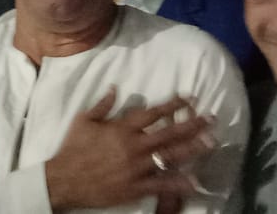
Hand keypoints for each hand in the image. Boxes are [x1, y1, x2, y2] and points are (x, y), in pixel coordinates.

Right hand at [45, 88, 214, 210]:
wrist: (65, 179)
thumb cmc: (73, 148)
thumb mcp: (83, 120)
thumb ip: (102, 104)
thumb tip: (116, 88)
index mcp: (122, 128)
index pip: (153, 113)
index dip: (172, 105)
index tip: (189, 98)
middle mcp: (133, 146)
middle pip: (169, 133)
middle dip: (192, 125)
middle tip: (211, 119)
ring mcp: (137, 168)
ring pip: (170, 157)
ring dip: (192, 149)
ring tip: (210, 142)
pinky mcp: (136, 187)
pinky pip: (161, 185)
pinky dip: (178, 184)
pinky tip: (194, 181)